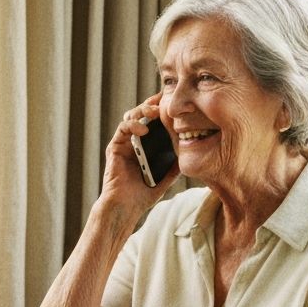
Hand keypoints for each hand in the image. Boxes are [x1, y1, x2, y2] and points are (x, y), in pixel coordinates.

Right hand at [99, 96, 179, 217]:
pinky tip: (144, 128)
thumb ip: (176, 160)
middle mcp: (134, 140)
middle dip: (154, 104)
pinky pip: (123, 129)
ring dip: (143, 110)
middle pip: (143, 113)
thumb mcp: (167, 174)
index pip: (155, 119)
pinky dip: (133, 125)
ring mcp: (124, 142)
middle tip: (165, 99)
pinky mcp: (115, 147)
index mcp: (147, 144)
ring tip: (155, 111)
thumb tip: (192, 148)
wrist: (126, 207)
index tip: (175, 101)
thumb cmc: (144, 193)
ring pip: (132, 116)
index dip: (163, 108)